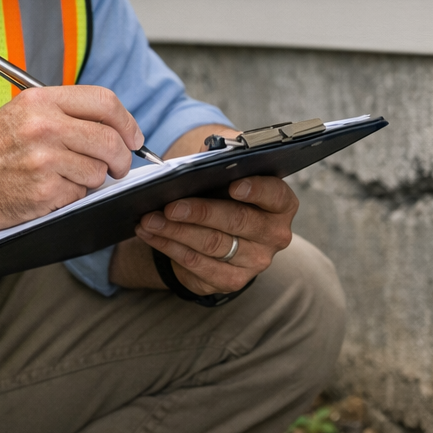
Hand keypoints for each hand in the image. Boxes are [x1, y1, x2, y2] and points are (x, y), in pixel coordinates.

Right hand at [0, 85, 144, 229]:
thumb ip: (65, 114)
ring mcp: (43, 160)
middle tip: (118, 167)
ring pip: (98, 171)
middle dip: (122, 158)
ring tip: (62, 178)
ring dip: (90, 180)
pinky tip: (47, 192)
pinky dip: (70, 197)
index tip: (133, 138)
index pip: (104, 101)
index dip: (127, 122)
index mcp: (40, 101)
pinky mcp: (43, 192)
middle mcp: (43, 126)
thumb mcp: (21, 115)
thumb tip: (115, 128)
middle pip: (110, 140)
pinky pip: (79, 195)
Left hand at [132, 175, 298, 294]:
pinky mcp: (232, 281)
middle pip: (238, 221)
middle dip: (200, 212)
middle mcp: (275, 235)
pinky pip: (198, 264)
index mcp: (281, 205)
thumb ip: (221, 165)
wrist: (221, 237)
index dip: (256, 190)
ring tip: (150, 219)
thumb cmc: (226, 199)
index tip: (234, 185)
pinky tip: (151, 235)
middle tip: (170, 206)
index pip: (276, 195)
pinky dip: (170, 248)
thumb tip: (207, 151)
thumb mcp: (228, 179)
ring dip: (176, 231)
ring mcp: (256, 261)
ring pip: (213, 244)